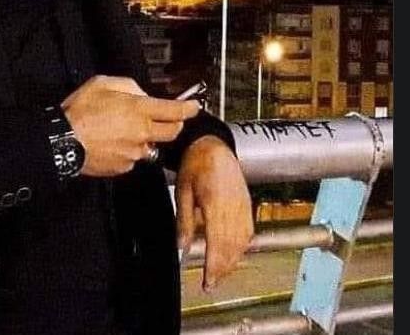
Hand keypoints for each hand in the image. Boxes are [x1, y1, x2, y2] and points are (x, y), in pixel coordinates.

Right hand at [61, 75, 200, 176]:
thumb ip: (128, 86)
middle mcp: (142, 133)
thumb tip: (141, 94)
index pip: (175, 111)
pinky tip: (113, 143)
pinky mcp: (125, 167)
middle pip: (172, 132)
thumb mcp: (102, 84)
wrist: (63, 142)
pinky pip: (135, 158)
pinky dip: (130, 151)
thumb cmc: (79, 112)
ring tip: (123, 131)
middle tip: (164, 118)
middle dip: (173, 124)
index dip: (189, 108)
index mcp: (138, 110)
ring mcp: (134, 153)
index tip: (194, 106)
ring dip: (146, 138)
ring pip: (152, 146)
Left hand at [175, 135, 253, 291]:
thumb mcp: (183, 189)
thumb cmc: (195, 163)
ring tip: (220, 274)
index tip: (207, 281)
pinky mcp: (247, 205)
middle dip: (222, 269)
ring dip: (232, 261)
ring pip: (242, 242)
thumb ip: (184, 219)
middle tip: (211, 284)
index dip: (213, 265)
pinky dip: (241, 247)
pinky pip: (248, 232)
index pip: (216, 242)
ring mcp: (243, 206)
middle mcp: (233, 207)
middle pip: (231, 247)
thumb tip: (181, 245)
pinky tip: (233, 255)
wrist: (213, 145)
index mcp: (215, 203)